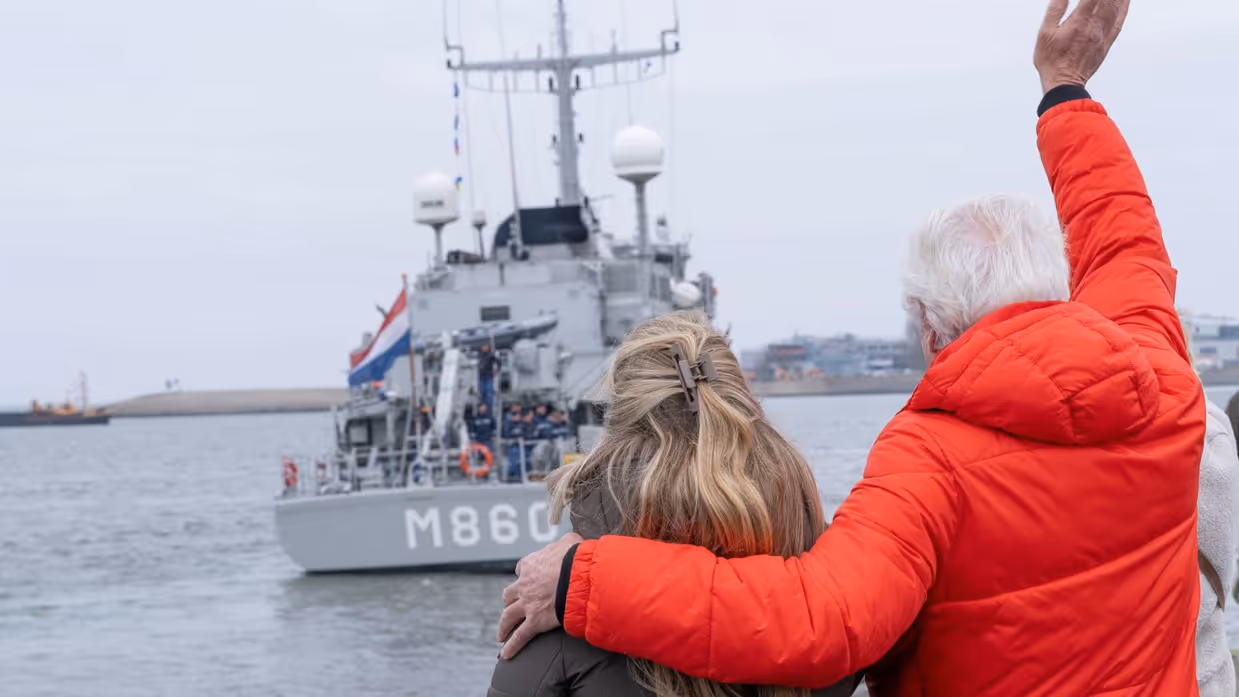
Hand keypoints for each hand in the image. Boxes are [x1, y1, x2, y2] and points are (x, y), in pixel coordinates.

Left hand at [497, 532, 583, 658]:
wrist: (576, 577)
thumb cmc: (575, 558)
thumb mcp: (571, 542)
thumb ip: (568, 541)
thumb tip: (573, 540)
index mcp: (532, 564)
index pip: (522, 568)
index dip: (524, 573)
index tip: (527, 576)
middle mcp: (525, 585)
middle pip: (510, 593)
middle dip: (509, 599)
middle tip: (510, 604)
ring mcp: (527, 604)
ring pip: (508, 615)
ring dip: (503, 625)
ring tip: (501, 633)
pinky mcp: (535, 621)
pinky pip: (520, 636)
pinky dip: (512, 646)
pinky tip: (506, 655)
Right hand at [1034, 0, 1130, 94]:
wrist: (1064, 84)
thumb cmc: (1052, 61)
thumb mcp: (1045, 34)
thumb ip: (1056, 10)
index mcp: (1079, 22)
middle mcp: (1094, 26)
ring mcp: (1103, 34)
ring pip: (1116, 7)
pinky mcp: (1106, 43)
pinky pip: (1119, 21)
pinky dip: (1124, 7)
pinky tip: (1125, 0)